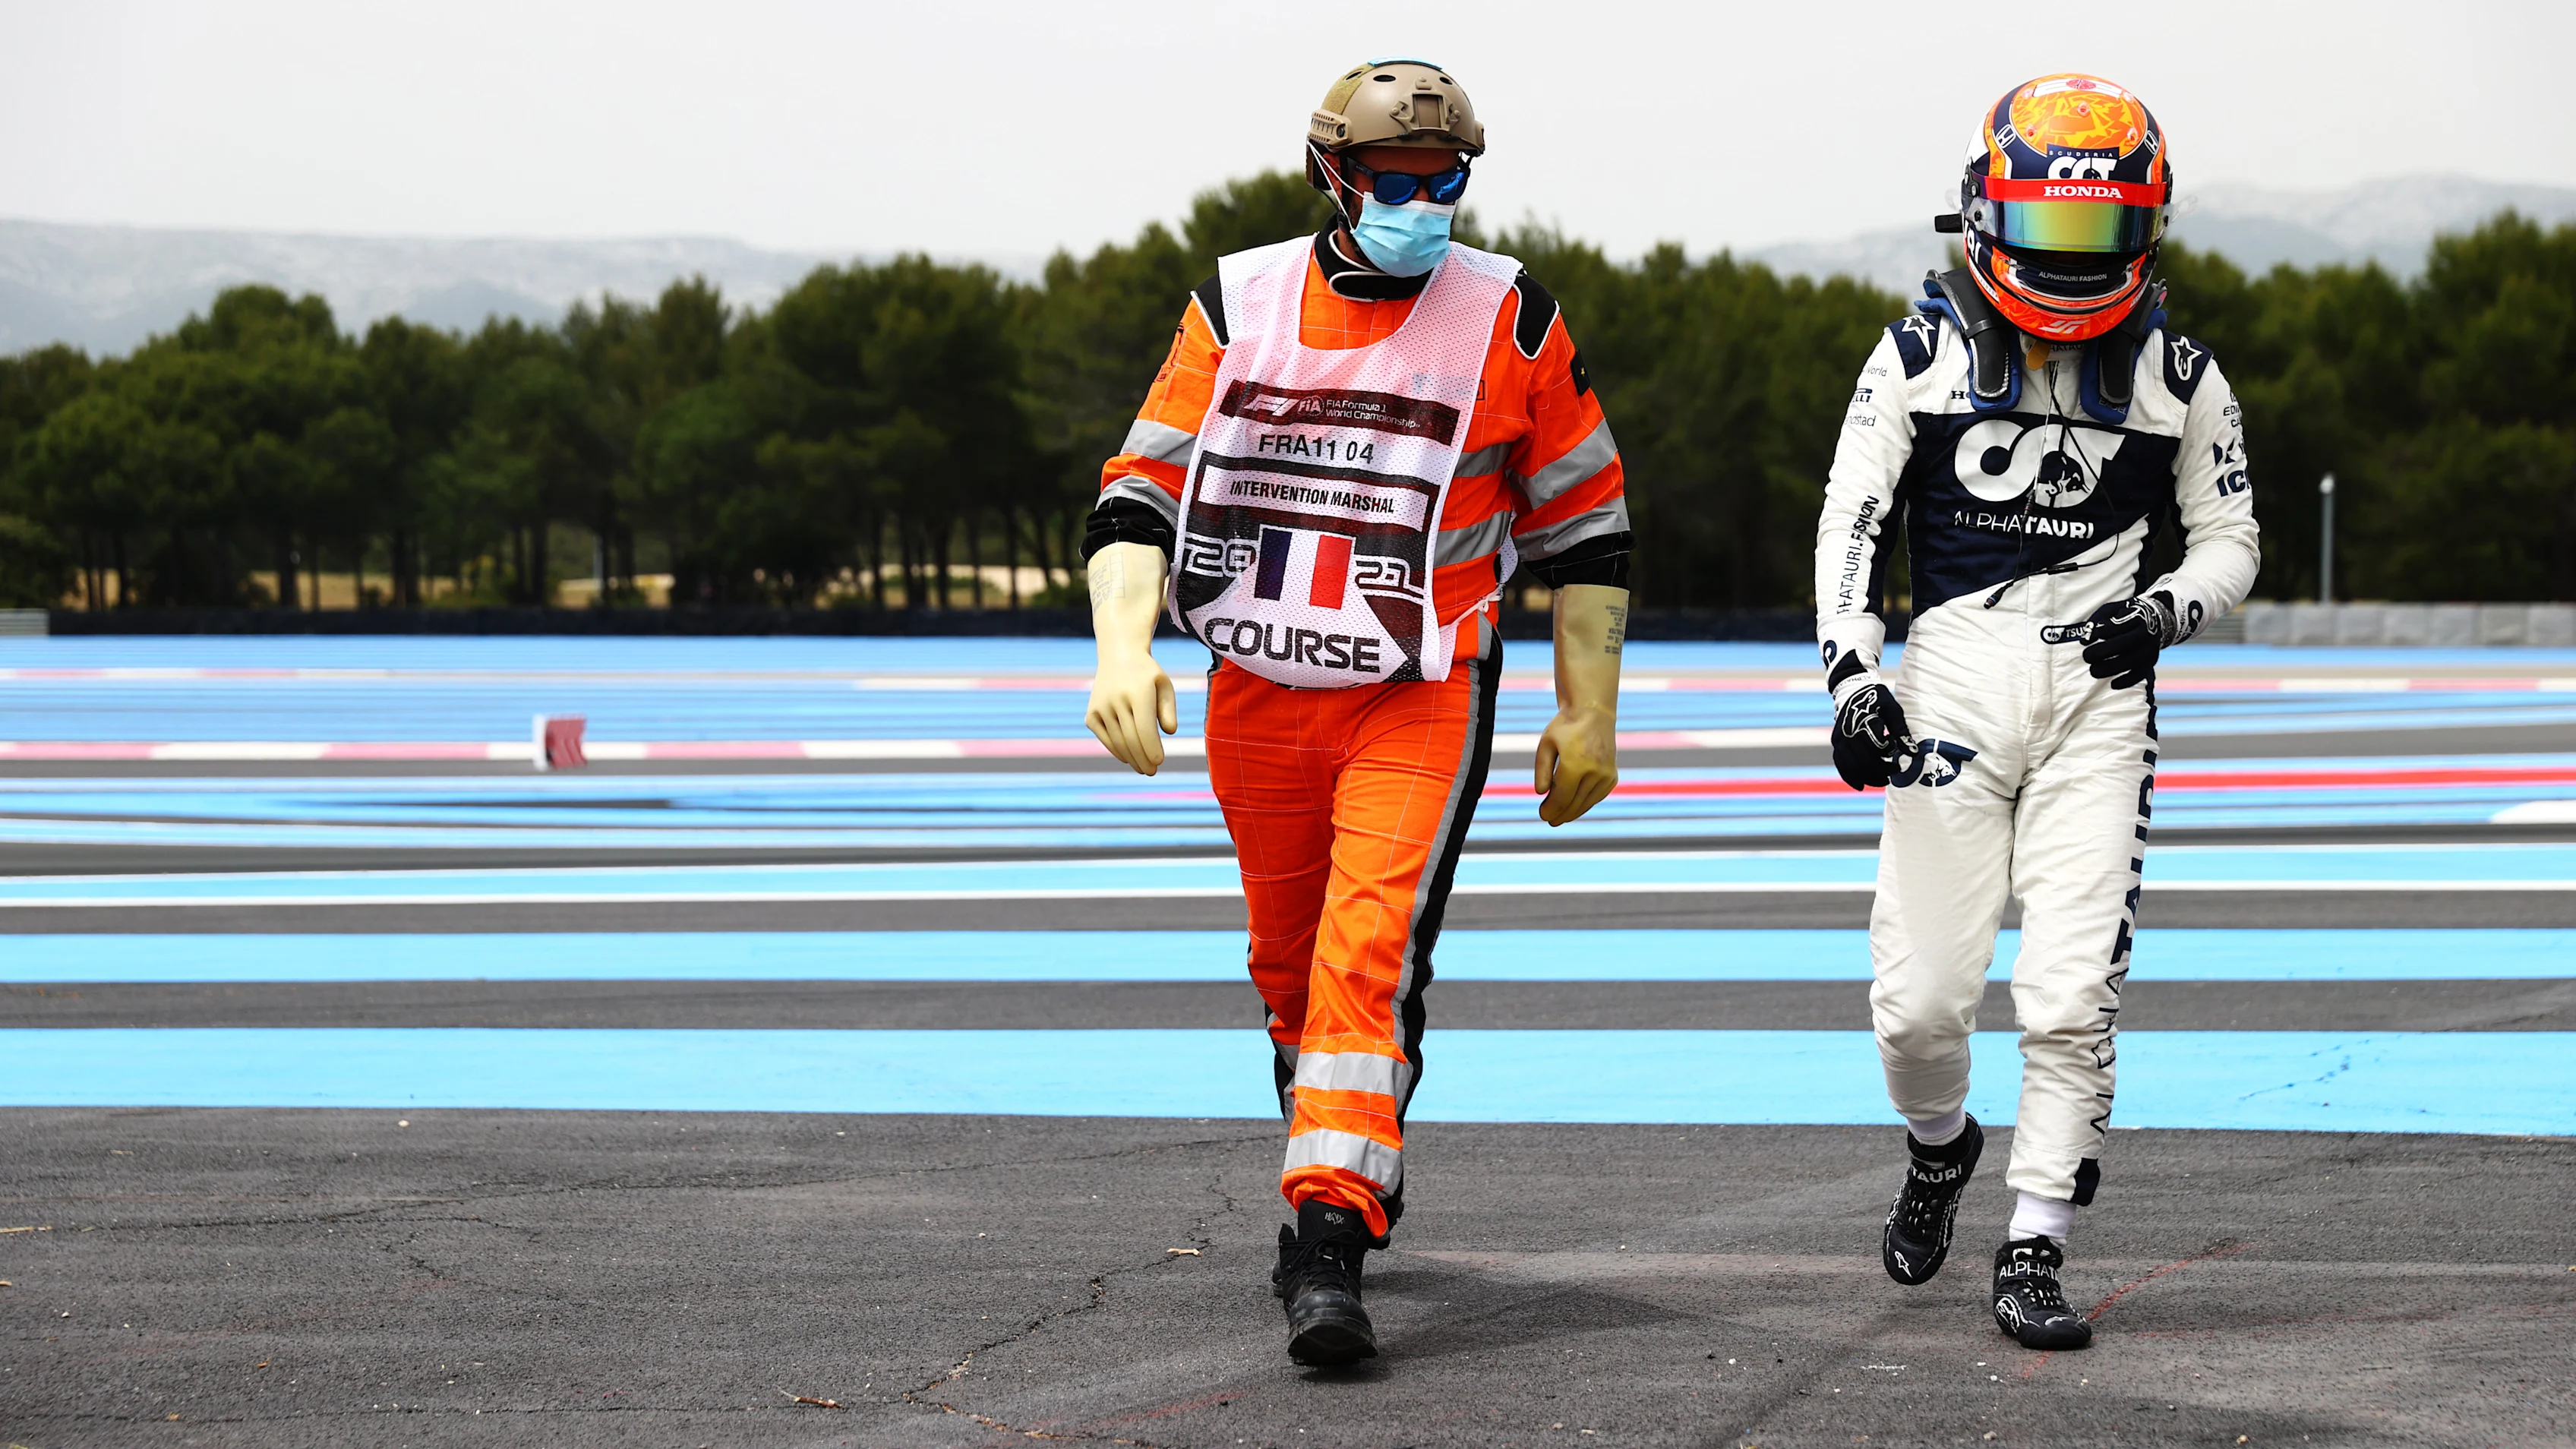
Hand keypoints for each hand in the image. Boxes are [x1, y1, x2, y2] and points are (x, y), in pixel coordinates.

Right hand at [1083, 540, 1175, 773]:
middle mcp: (1115, 699)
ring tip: (1144, 769)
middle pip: (1131, 739)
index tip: (1160, 762)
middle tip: (1152, 772)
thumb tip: (1169, 733)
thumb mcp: (1163, 685)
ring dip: (1132, 759)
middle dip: (1143, 759)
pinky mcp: (1091, 715)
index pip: (1144, 728)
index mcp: (1137, 691)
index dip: (1151, 749)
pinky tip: (1130, 757)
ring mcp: (1100, 708)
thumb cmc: (1147, 675)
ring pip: (1118, 742)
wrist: (1118, 657)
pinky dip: (1118, 751)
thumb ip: (1168, 709)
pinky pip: (1106, 739)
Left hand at [1535, 704, 1617, 825]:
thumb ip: (1541, 770)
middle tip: (1550, 820)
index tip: (1542, 814)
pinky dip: (1586, 803)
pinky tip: (1575, 806)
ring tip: (1560, 817)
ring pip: (1587, 802)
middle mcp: (1595, 772)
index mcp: (1575, 764)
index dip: (1551, 809)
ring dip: (1573, 812)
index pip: (1562, 797)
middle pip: (1574, 803)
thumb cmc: (1565, 728)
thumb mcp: (1546, 744)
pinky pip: (1597, 796)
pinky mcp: (1612, 776)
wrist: (1593, 713)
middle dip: (1560, 814)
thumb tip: (1540, 793)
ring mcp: (1606, 775)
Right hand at [1831, 680, 1910, 789]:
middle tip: (1893, 775)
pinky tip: (1860, 785)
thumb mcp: (1893, 711)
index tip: (1900, 762)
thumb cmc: (1877, 698)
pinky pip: (1840, 764)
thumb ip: (1901, 732)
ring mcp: (1840, 739)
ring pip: (1852, 767)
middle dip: (1880, 772)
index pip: (1878, 751)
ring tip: (1881, 781)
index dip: (1890, 760)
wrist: (1853, 688)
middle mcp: (1849, 733)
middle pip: (1864, 763)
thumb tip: (1913, 753)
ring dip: (1867, 778)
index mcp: (1864, 724)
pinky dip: (1849, 776)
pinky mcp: (1836, 743)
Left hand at [2074, 592, 2178, 689]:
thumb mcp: (2110, 609)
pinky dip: (2127, 681)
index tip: (2087, 640)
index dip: (2101, 633)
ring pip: (2132, 661)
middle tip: (2086, 656)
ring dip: (2111, 669)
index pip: (2118, 625)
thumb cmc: (2125, 615)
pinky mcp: (2151, 661)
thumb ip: (2095, 619)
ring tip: (2093, 671)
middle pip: (2125, 644)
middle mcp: (2147, 633)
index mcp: (2137, 617)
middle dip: (2102, 652)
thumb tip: (2084, 640)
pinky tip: (2112, 684)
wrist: (2154, 620)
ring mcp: (2150, 648)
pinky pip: (2141, 674)